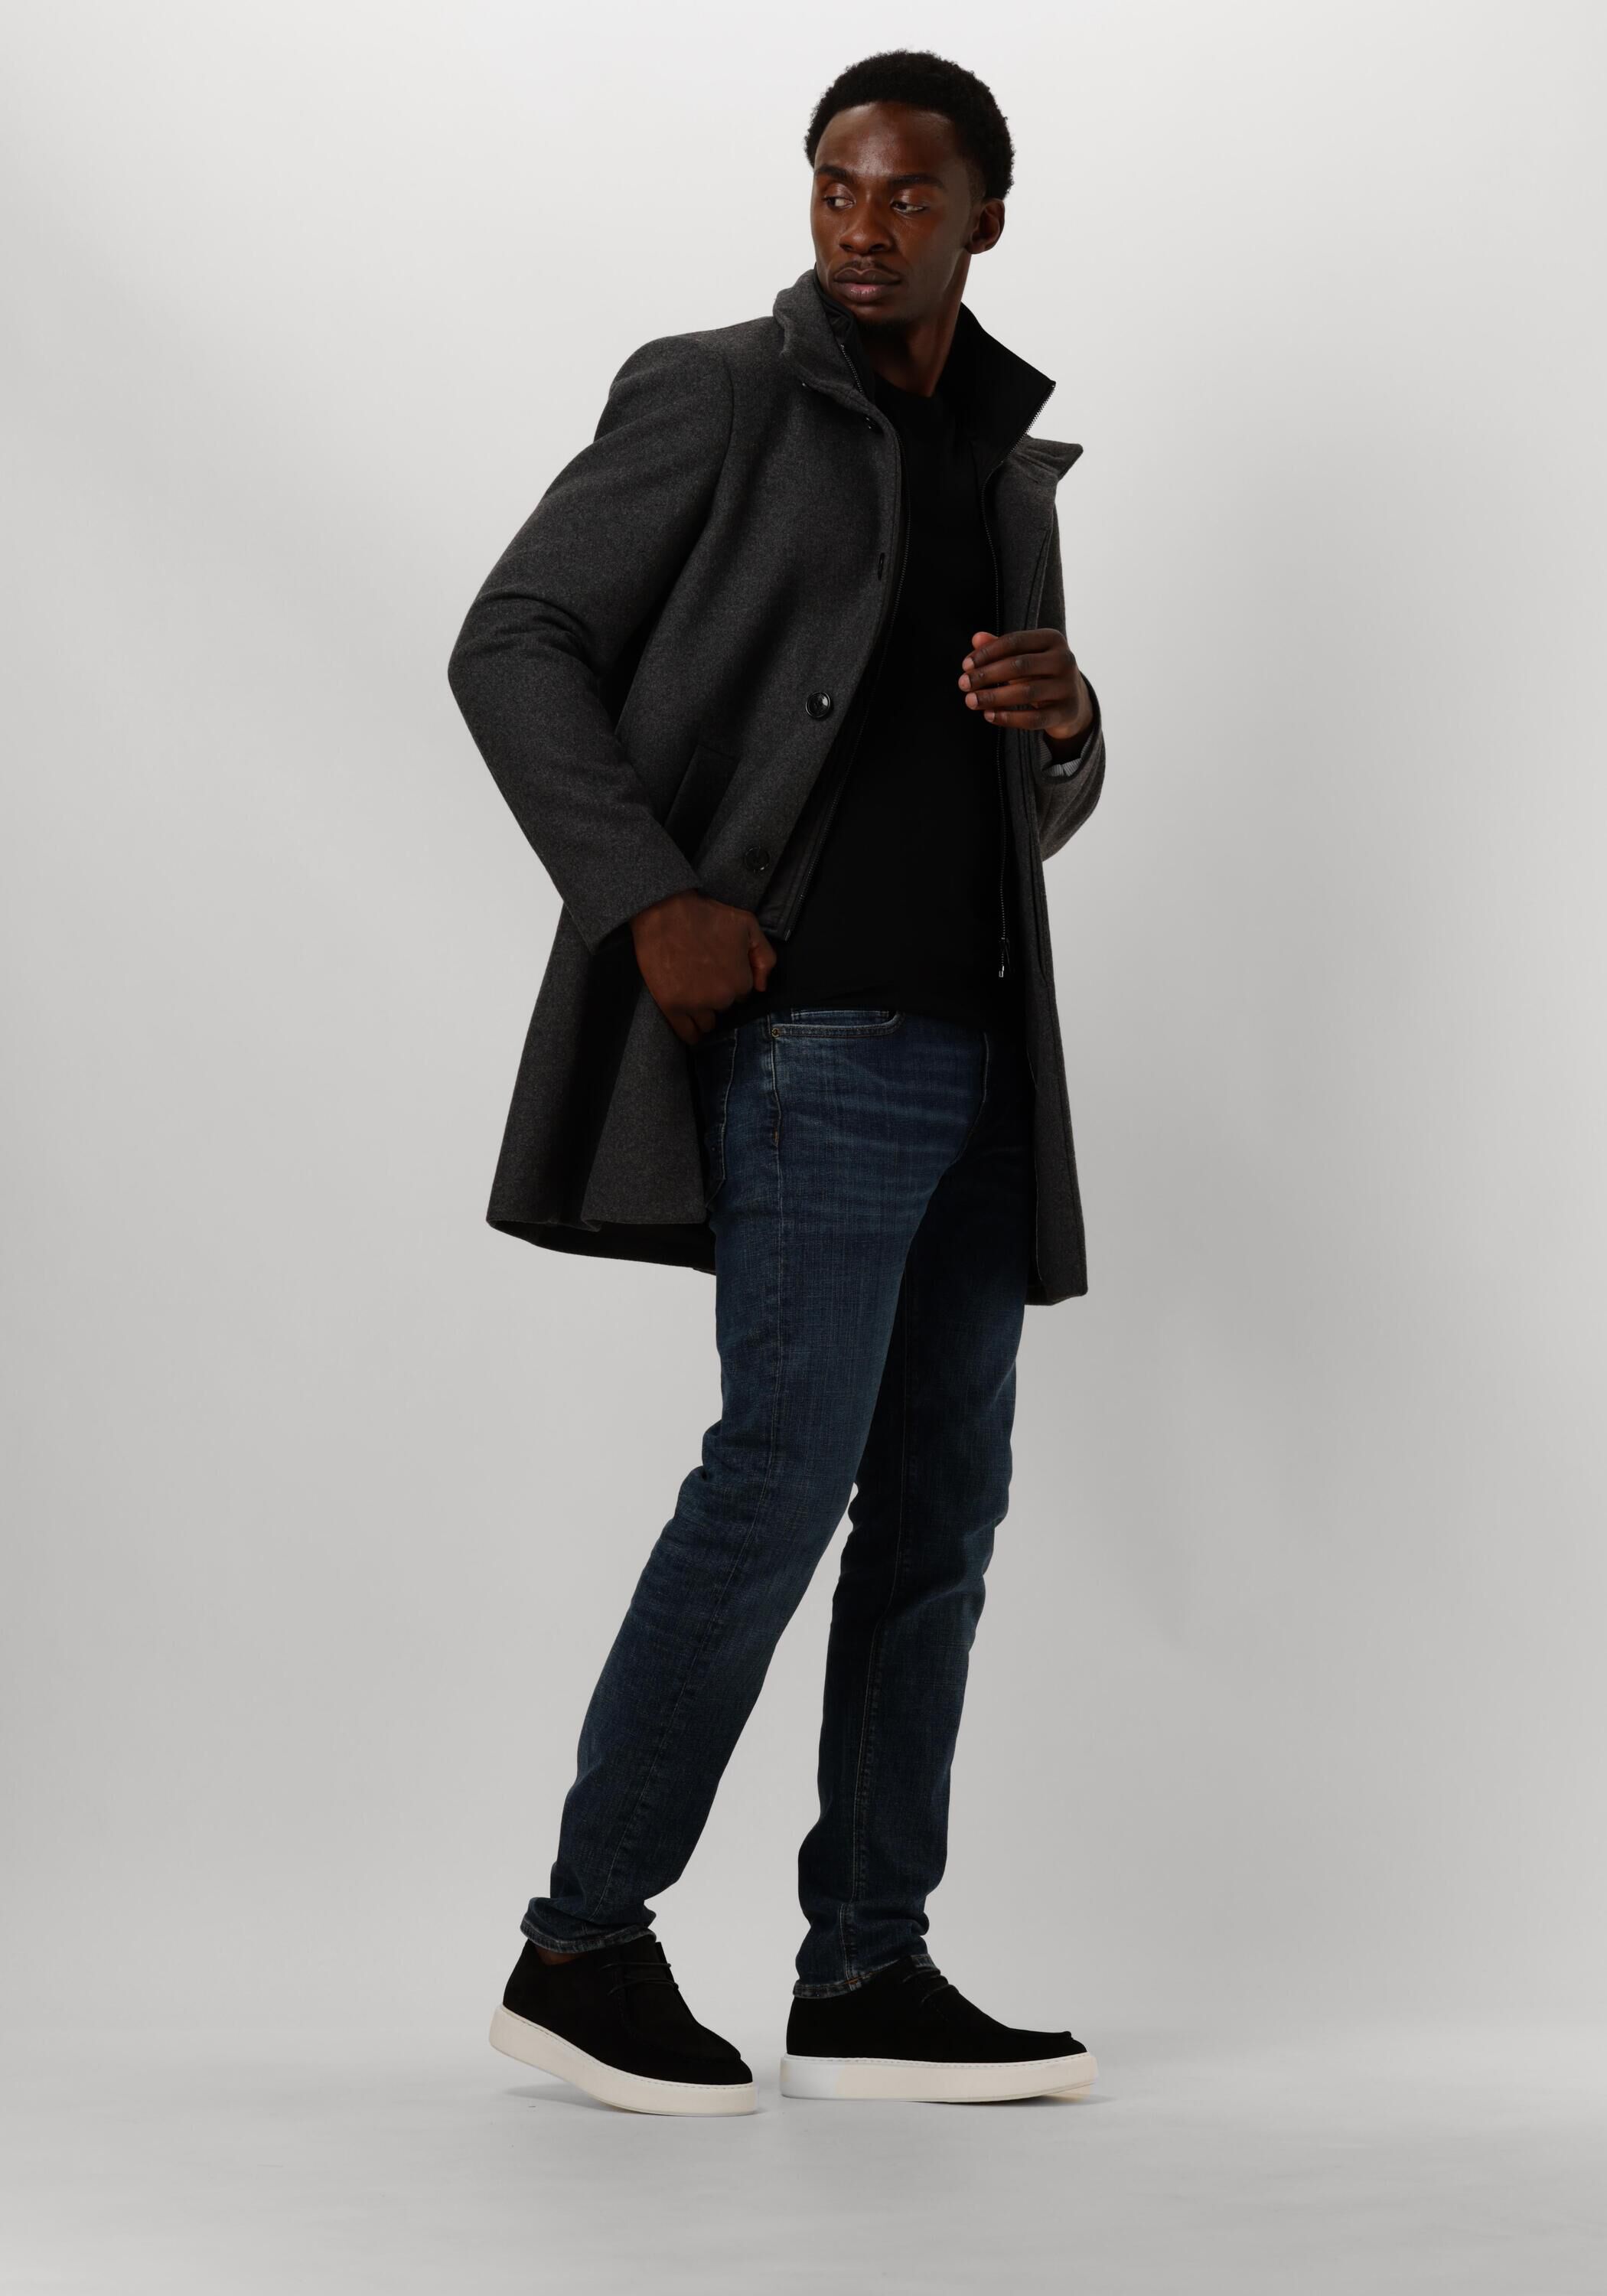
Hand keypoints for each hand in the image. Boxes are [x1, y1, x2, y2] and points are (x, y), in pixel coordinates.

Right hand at [630, 889, 775, 1044]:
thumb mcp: (748, 925)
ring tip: (694, 996)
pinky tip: (693, 1032)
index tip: (720, 972)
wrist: (665, 912)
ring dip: (705, 1013)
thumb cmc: (707, 915)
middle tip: (704, 978)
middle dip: (718, 996)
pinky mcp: (671, 1006)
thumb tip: (762, 986)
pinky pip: (688, 1034)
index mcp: (740, 981)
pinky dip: (692, 1035)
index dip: (732, 982)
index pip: (742, 994)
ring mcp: (695, 1004)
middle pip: (725, 1007)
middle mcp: (721, 997)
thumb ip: (765, 956)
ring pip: (708, 1023)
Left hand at [958, 628, 1093, 750]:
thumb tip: (976, 638)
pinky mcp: (1066, 712)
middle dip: (987, 675)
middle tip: (963, 684)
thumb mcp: (1024, 656)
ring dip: (993, 697)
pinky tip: (988, 715)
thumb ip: (1000, 648)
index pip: (1014, 641)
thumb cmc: (1040, 673)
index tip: (965, 665)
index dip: (987, 653)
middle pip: (1019, 666)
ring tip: (970, 701)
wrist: (1073, 701)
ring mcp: (1068, 687)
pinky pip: (1033, 718)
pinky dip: (1008, 718)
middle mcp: (1065, 660)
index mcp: (1053, 639)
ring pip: (1025, 693)